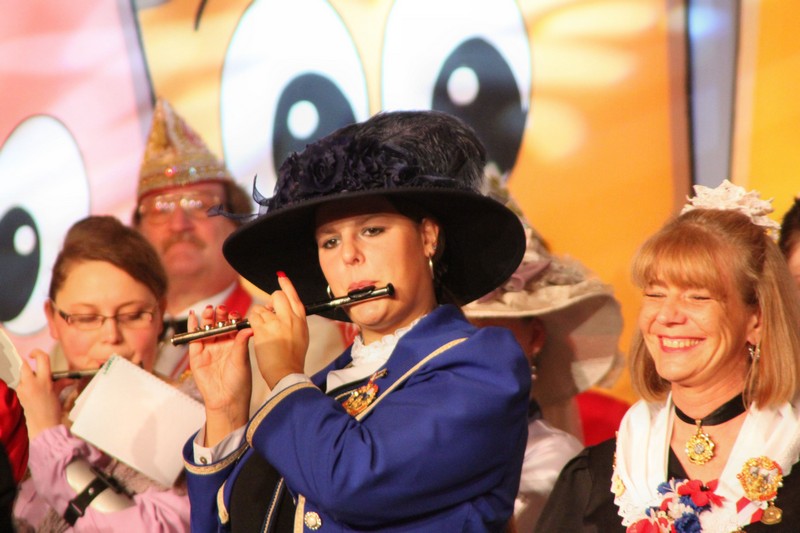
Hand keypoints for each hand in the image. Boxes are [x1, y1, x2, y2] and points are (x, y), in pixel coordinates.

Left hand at [16, 349, 68, 439]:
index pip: (41, 359)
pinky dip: (26, 384)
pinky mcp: (19, 394)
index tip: (34, 354)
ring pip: (22, 375)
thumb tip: (70, 379)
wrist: (43, 426)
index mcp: (44, 380)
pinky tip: (33, 392)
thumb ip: (62, 382)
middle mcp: (31, 383)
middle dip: (26, 363)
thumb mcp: (58, 393)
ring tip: (36, 384)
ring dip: (27, 376)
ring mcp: (22, 389)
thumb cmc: (52, 410)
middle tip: (32, 365)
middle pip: (23, 365)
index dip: (37, 352)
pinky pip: (21, 384)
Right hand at [188, 305, 252, 445]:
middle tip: (221, 309)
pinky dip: (192, 326)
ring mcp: (209, 349)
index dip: (233, 318)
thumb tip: (250, 327)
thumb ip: (242, 342)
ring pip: (207, 329)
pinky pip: (194, 338)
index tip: (234, 314)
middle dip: (220, 315)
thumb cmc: (239, 382)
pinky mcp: (196, 355)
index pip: (233, 326)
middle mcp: (222, 345)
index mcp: (235, 344)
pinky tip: (192, 316)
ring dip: (207, 318)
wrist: (226, 400)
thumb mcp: (242, 360)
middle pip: (219, 324)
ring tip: (209, 310)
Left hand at [249, 273, 309, 388]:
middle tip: (268, 314)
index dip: (286, 285)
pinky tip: (257, 333)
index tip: (281, 277)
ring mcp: (276, 322)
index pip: (294, 295)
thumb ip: (295, 321)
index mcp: (301, 319)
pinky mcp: (263, 329)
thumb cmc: (293, 358)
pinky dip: (252, 323)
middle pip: (277, 296)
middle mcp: (290, 317)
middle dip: (270, 302)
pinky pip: (253, 317)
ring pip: (262, 308)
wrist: (287, 372)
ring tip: (264, 332)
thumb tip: (287, 312)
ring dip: (259, 317)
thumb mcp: (302, 336)